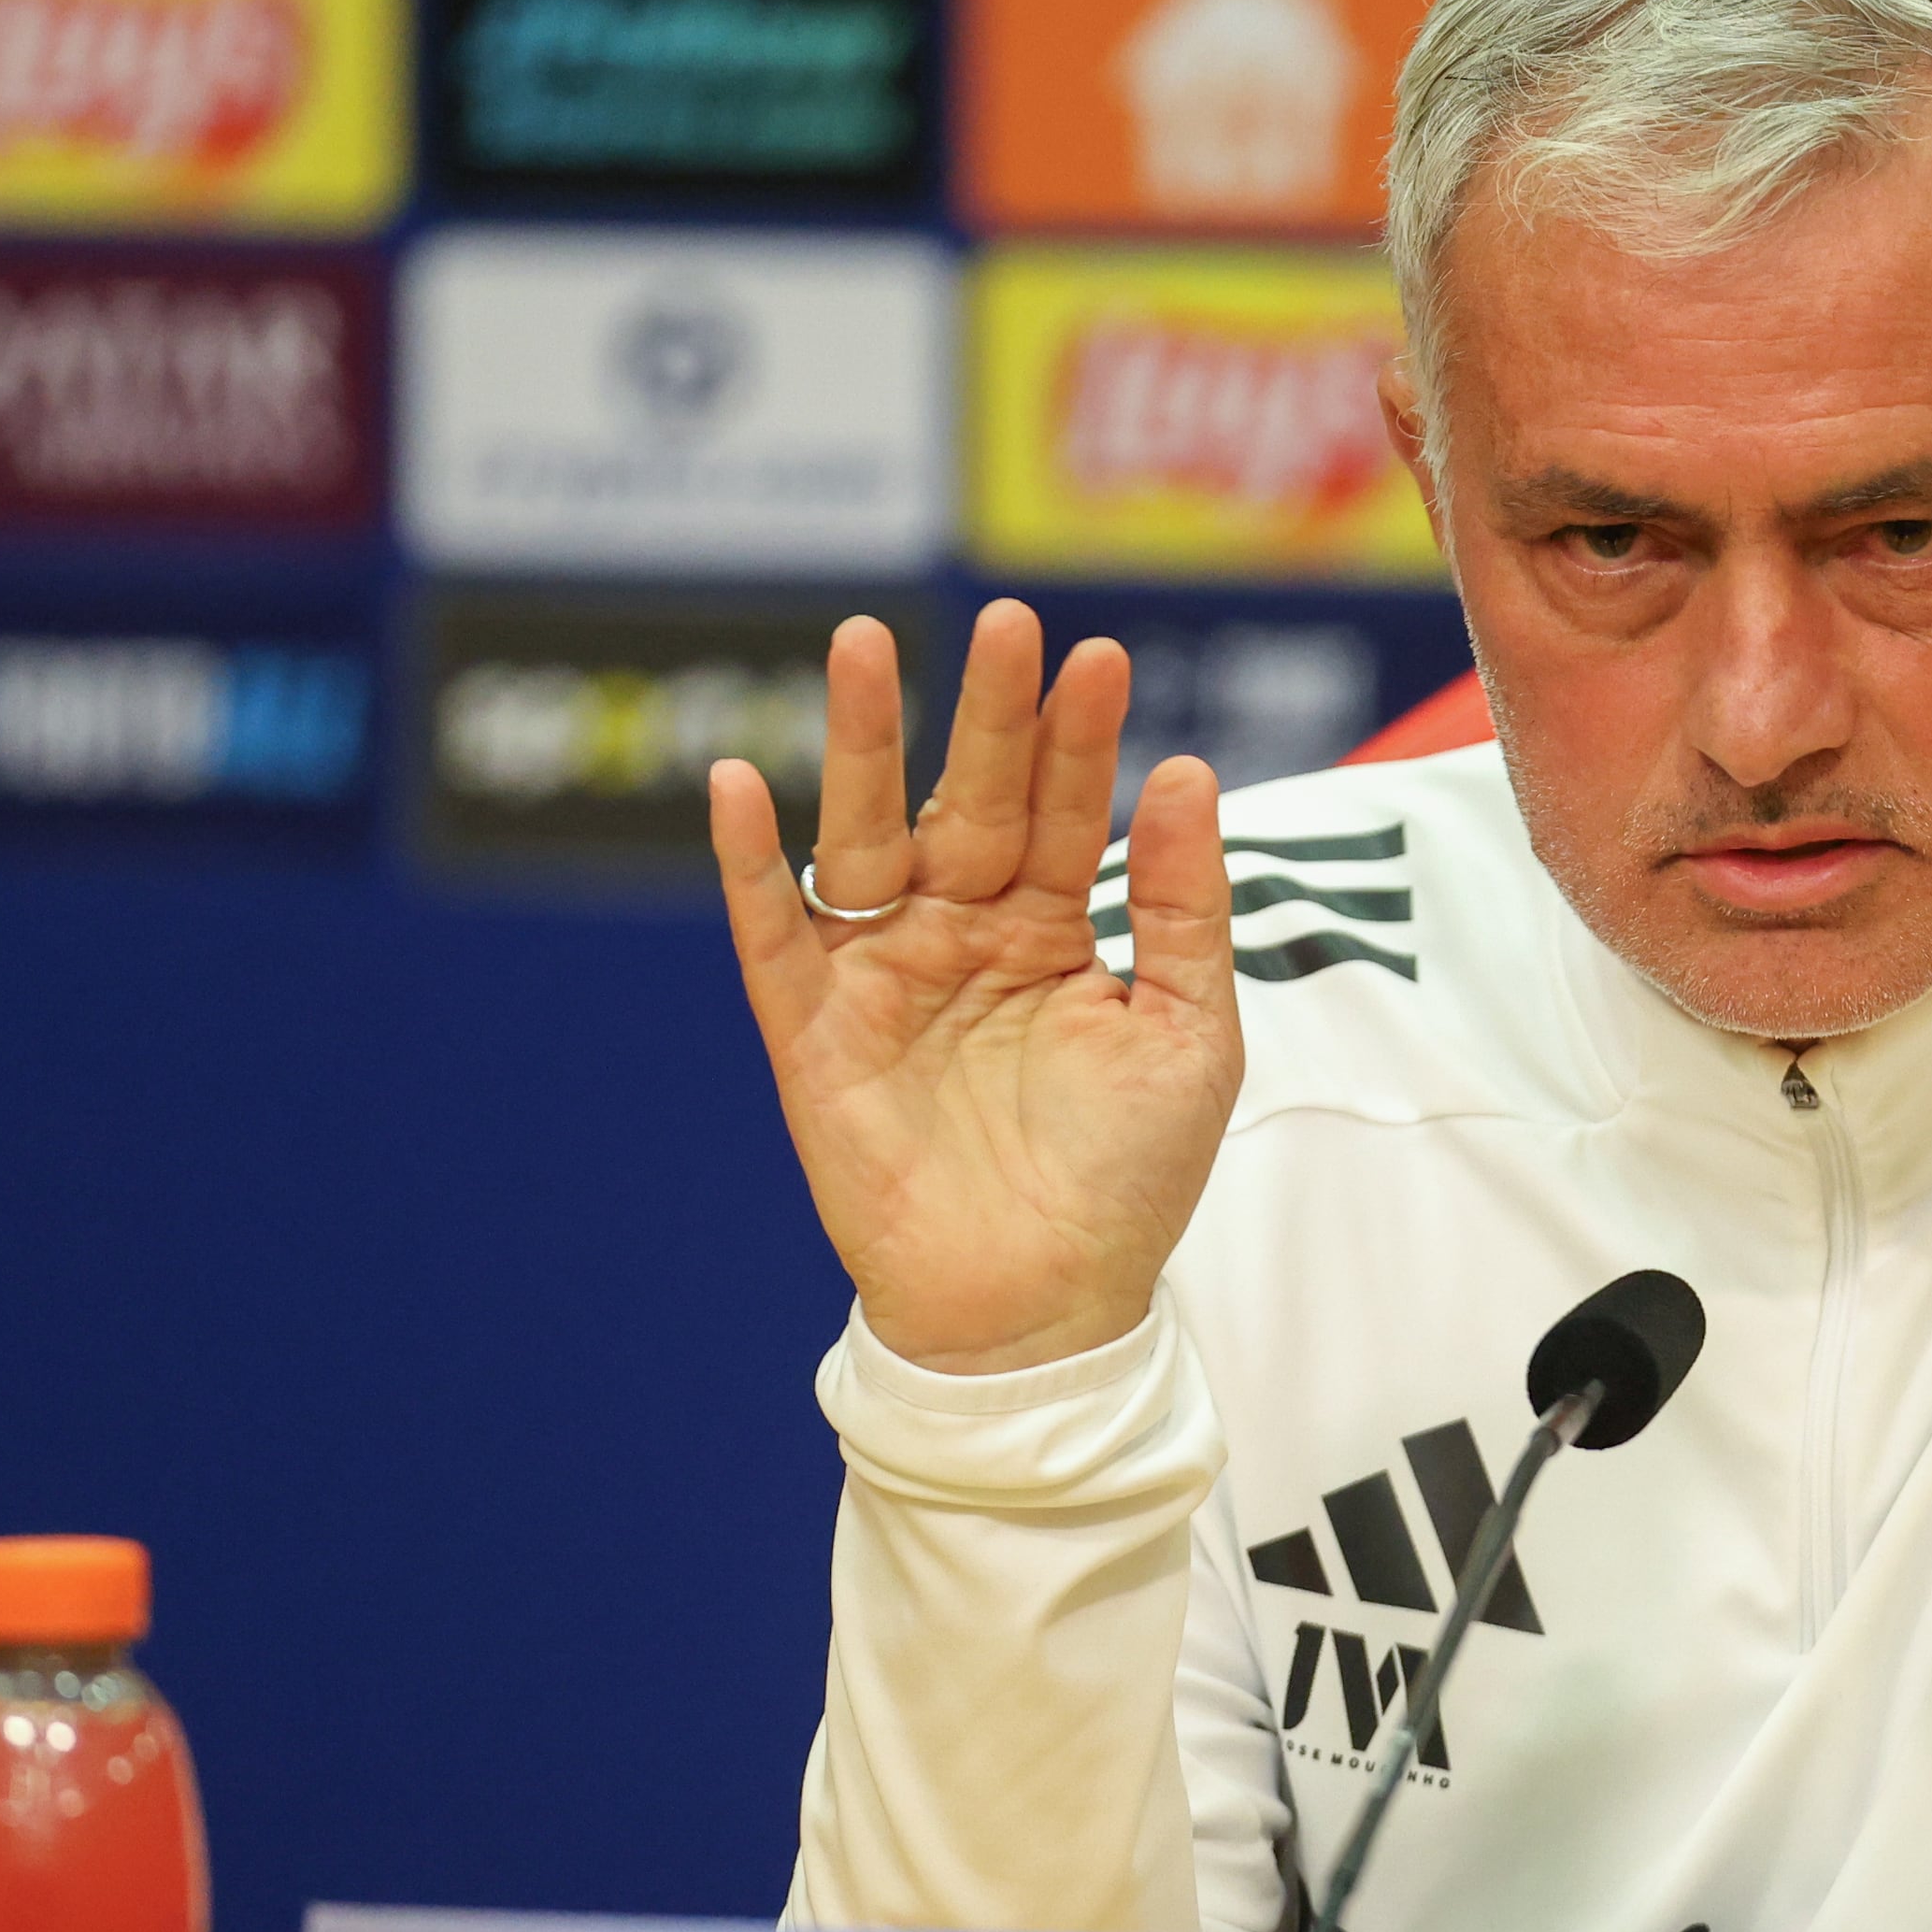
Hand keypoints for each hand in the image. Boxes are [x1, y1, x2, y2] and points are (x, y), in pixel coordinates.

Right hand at [711, 603, 1240, 1376]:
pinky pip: (773, 935)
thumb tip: (1186, 769)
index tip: (1100, 655)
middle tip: (1003, 621)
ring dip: (862, 744)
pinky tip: (741, 783)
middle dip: (983, 714)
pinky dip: (749, 864)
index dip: (1079, 737)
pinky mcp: (814, 1033)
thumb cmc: (1127, 1182)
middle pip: (969, 799)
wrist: (1046, 1310)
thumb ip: (1187, 910)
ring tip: (864, 642)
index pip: (1066, 808)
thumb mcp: (1190, 1037)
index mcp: (1052, 929)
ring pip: (866, 836)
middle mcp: (962, 933)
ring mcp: (883, 976)